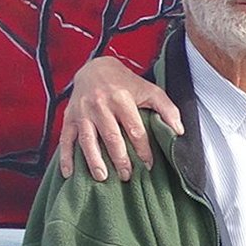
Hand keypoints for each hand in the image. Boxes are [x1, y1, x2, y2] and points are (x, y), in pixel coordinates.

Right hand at [58, 54, 181, 180]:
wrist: (94, 68)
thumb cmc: (125, 83)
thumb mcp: (149, 90)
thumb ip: (167, 108)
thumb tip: (179, 131)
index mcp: (122, 98)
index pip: (135, 129)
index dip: (143, 149)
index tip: (149, 165)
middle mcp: (100, 105)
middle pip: (111, 137)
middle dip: (120, 159)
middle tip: (127, 176)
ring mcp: (82, 112)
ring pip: (87, 140)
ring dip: (94, 160)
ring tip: (102, 178)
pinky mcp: (69, 118)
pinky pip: (66, 139)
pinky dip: (66, 157)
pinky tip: (69, 174)